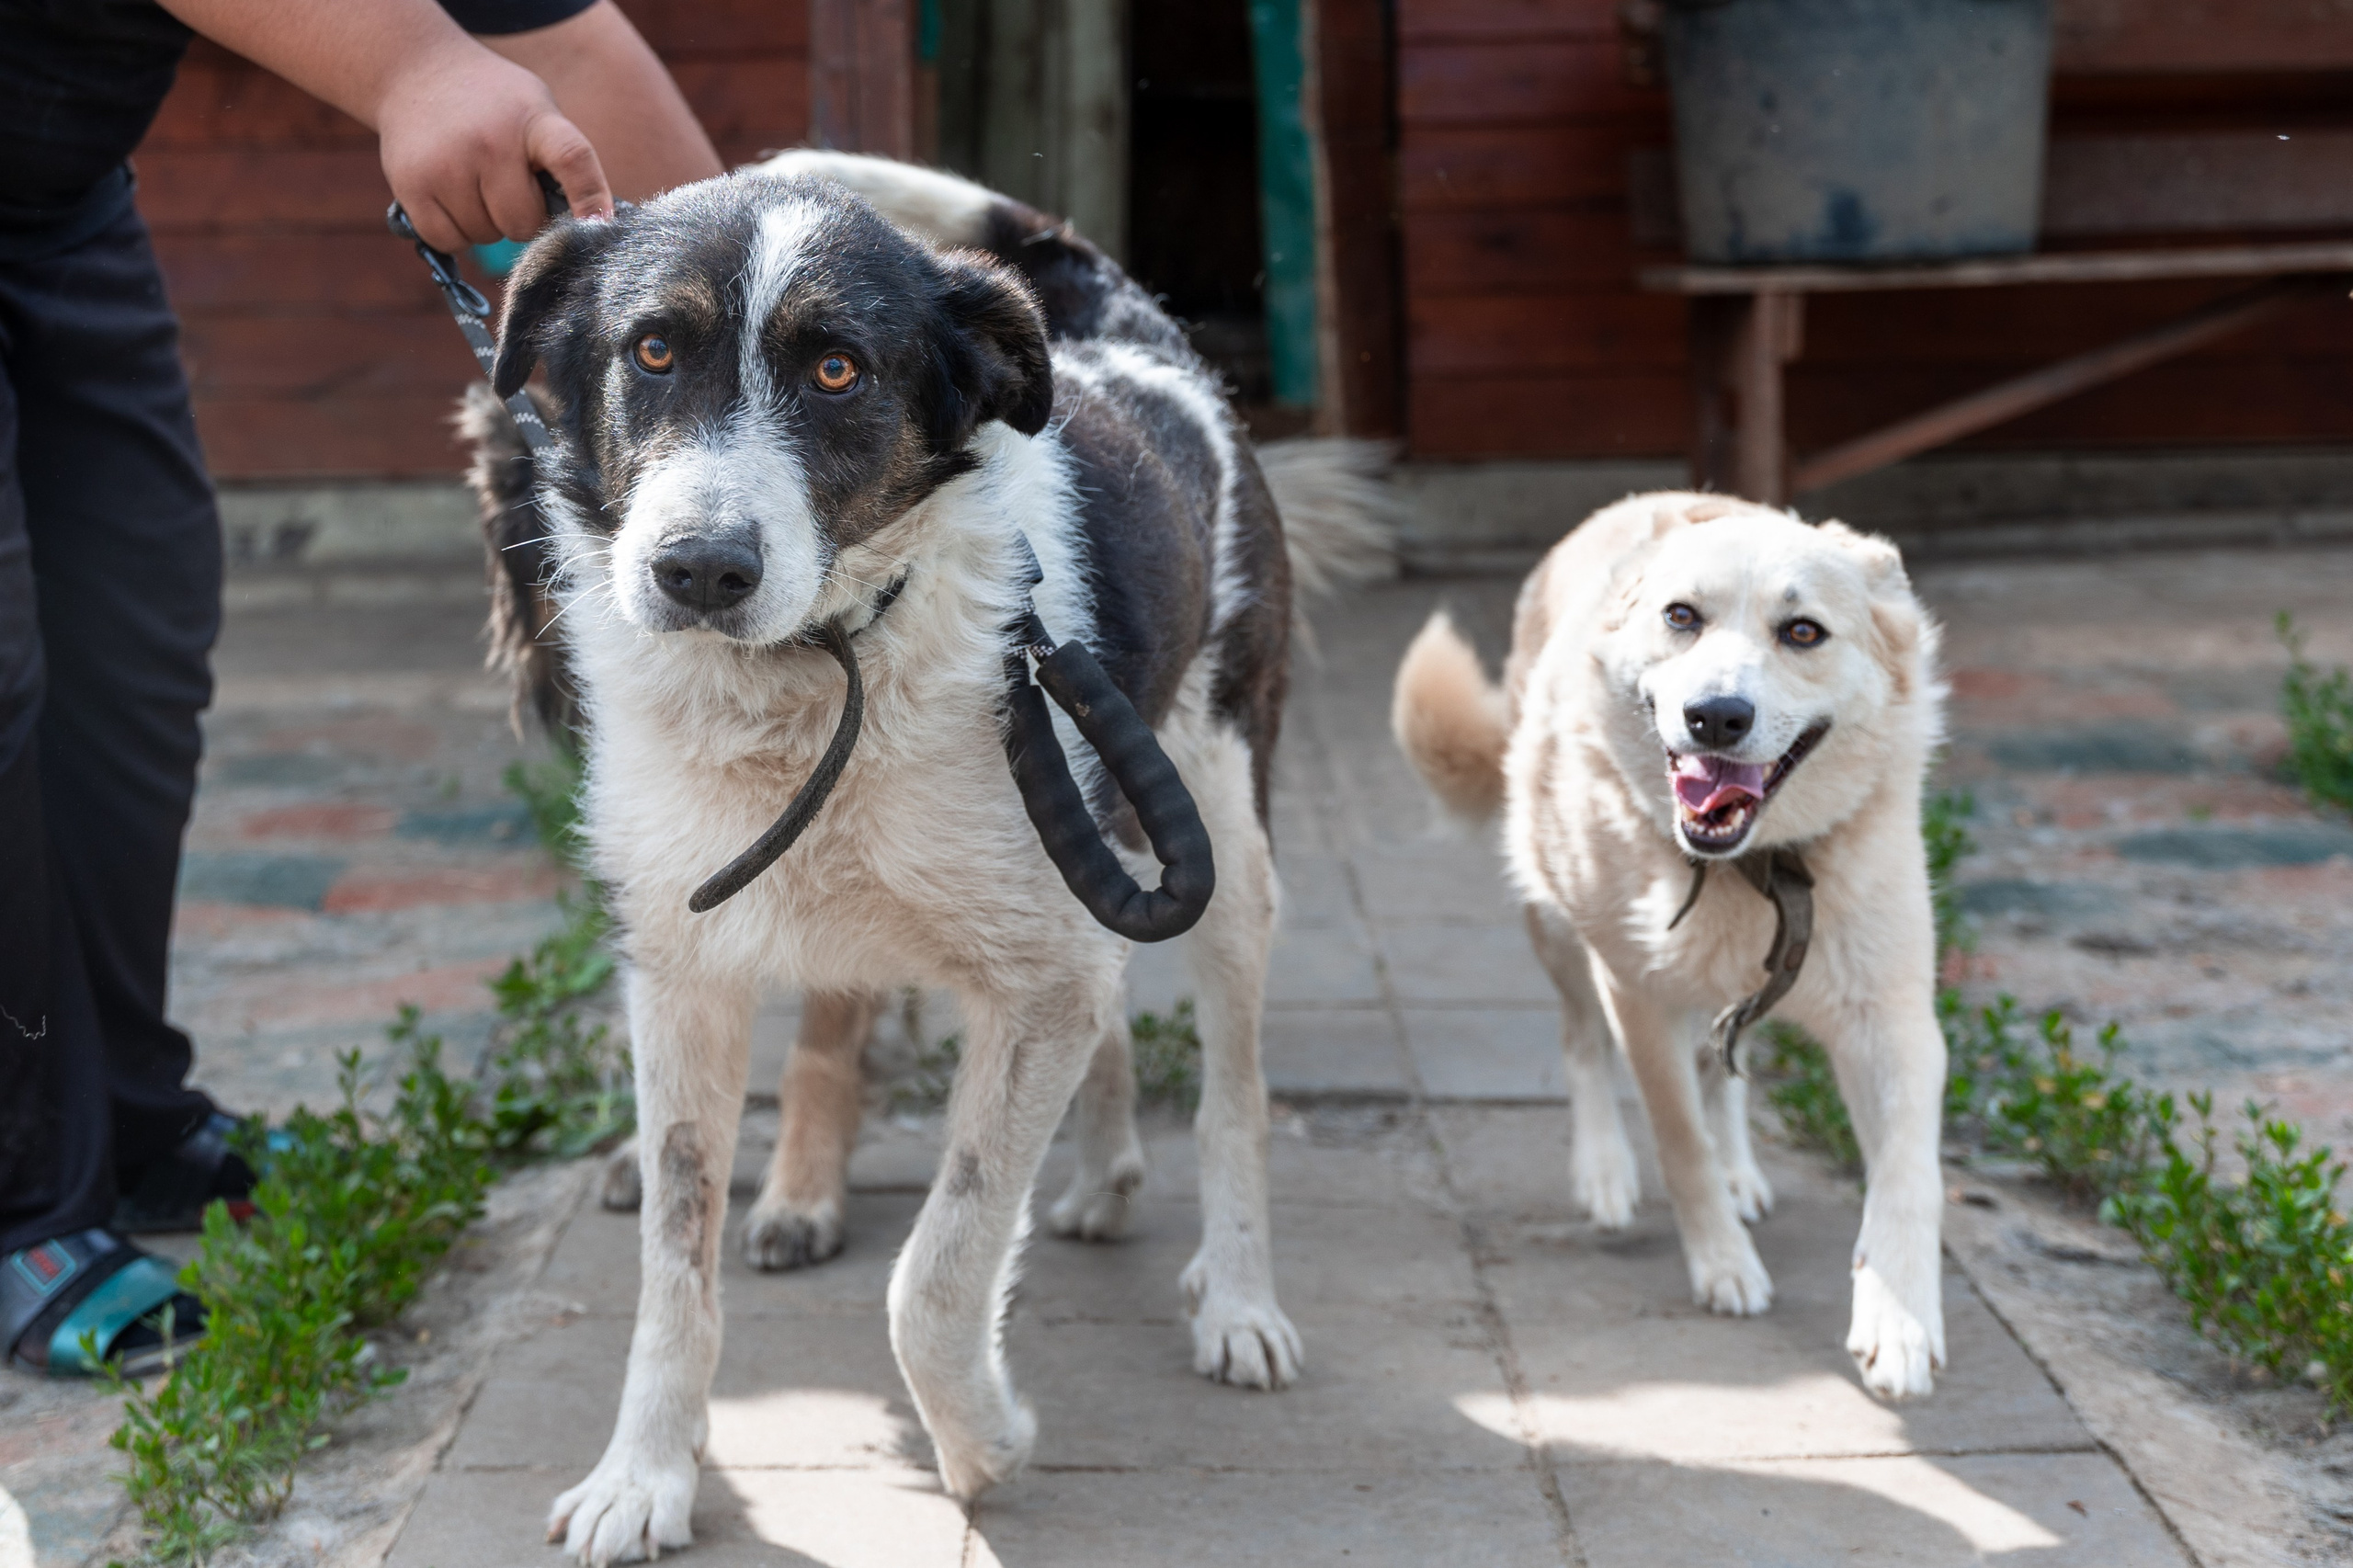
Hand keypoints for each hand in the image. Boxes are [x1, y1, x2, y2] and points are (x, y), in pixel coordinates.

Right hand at [377, 37, 612, 250]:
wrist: (413, 70)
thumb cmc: (491, 103)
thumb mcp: (535, 109)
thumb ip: (561, 158)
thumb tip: (586, 225)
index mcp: (533, 120)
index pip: (572, 157)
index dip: (590, 196)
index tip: (599, 225)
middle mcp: (490, 142)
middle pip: (522, 222)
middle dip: (520, 216)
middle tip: (506, 185)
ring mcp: (447, 164)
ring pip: (485, 236)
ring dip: (485, 223)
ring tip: (473, 181)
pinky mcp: (412, 185)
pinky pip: (449, 241)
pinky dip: (454, 232)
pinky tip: (451, 197)